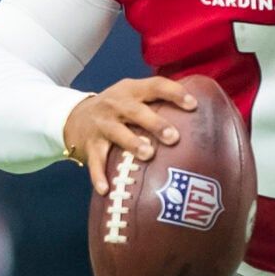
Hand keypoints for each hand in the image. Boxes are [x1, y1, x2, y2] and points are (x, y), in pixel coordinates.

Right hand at [64, 77, 199, 194]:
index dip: (174, 93)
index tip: (192, 105)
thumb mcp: (133, 97)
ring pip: (117, 133)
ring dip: (132, 143)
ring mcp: (102, 125)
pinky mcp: (90, 145)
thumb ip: (158, 102)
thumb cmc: (117, 109)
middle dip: (155, 123)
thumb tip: (200, 113)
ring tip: (148, 155)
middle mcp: (116, 105)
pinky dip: (99, 175)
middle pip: (135, 111)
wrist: (74, 117)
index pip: (155, 86)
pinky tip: (106, 189)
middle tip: (174, 137)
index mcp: (131, 91)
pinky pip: (96, 161)